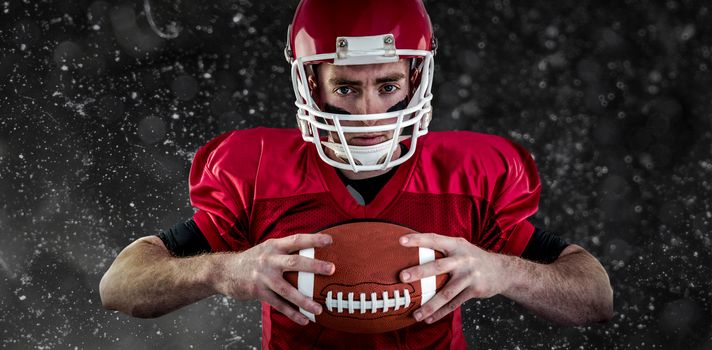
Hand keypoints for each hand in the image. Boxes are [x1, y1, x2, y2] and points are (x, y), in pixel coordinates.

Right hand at [214, 234, 334, 325]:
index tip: (330, 241)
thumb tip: (311, 250)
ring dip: (304, 300)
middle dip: (314, 266)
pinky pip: (279, 305)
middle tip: (332, 269)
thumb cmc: (253, 259)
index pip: (296, 240)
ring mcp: (264, 277)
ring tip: (319, 308)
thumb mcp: (267, 248)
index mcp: (273, 246)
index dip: (313, 239)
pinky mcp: (259, 292)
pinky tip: (304, 319)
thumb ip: (285, 249)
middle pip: (294, 262)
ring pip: (287, 290)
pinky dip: (292, 313)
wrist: (224, 271)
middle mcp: (269, 260)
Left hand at [398, 233, 510, 323]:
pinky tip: (428, 319)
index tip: (401, 240)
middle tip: (402, 276)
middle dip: (420, 271)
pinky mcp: (474, 290)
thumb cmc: (472, 258)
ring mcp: (469, 276)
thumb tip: (413, 250)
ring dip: (430, 304)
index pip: (434, 239)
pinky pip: (454, 303)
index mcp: (456, 245)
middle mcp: (463, 259)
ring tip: (415, 314)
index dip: (418, 239)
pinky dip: (441, 312)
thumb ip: (442, 248)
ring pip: (446, 292)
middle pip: (438, 266)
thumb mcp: (460, 247)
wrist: (502, 271)